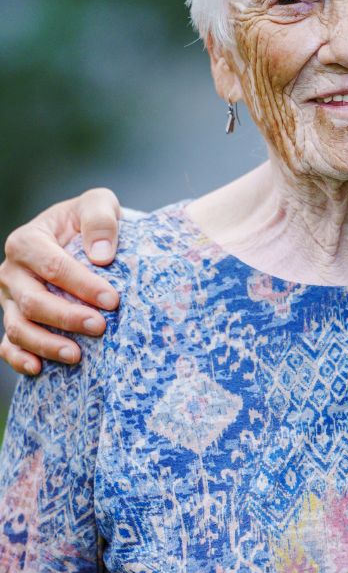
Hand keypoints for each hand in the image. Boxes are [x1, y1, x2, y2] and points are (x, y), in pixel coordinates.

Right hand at [0, 189, 121, 374]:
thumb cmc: (88, 221)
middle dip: (66, 317)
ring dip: (45, 344)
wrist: (79, 237)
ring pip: (18, 327)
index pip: (52, 267)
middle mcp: (12, 272)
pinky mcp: (13, 319)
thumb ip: (100, 220)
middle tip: (100, 327)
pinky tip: (40, 368)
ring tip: (77, 356)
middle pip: (32, 301)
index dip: (81, 285)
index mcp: (27, 241)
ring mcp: (9, 299)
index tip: (112, 300)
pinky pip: (8, 345)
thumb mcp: (98, 204)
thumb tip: (102, 256)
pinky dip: (19, 359)